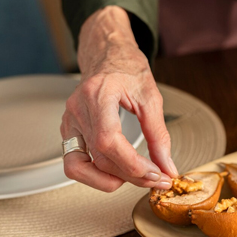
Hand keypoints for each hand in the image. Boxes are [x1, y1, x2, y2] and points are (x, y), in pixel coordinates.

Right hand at [60, 6, 177, 191]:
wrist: (108, 56)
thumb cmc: (126, 69)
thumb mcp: (151, 98)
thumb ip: (159, 135)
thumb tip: (167, 166)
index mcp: (98, 95)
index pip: (108, 141)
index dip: (132, 164)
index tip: (155, 174)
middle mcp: (78, 110)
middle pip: (99, 157)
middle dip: (131, 175)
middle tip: (157, 178)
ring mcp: (69, 122)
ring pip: (82, 166)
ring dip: (111, 180)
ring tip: (137, 176)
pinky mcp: (69, 131)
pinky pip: (75, 163)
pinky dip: (96, 174)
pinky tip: (117, 172)